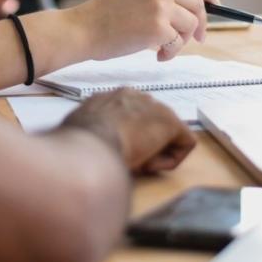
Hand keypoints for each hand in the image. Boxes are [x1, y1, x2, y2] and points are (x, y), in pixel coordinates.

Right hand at [60, 88, 196, 173]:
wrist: (90, 147)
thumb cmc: (79, 142)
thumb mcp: (81, 130)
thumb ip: (92, 129)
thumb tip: (88, 139)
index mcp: (113, 96)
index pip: (130, 116)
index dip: (125, 136)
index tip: (115, 150)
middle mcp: (137, 96)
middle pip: (150, 124)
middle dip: (143, 143)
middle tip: (127, 158)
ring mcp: (156, 107)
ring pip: (164, 136)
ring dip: (154, 152)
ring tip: (134, 162)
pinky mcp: (172, 123)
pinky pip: (182, 145)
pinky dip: (168, 160)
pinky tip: (148, 164)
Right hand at [69, 0, 220, 61]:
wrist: (84, 29)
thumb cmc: (105, 17)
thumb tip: (192, 13)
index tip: (215, 5)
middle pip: (198, 4)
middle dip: (201, 24)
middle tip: (196, 39)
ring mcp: (161, 6)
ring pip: (192, 25)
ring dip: (182, 41)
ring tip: (164, 49)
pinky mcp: (159, 27)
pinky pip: (179, 42)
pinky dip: (171, 52)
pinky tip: (157, 55)